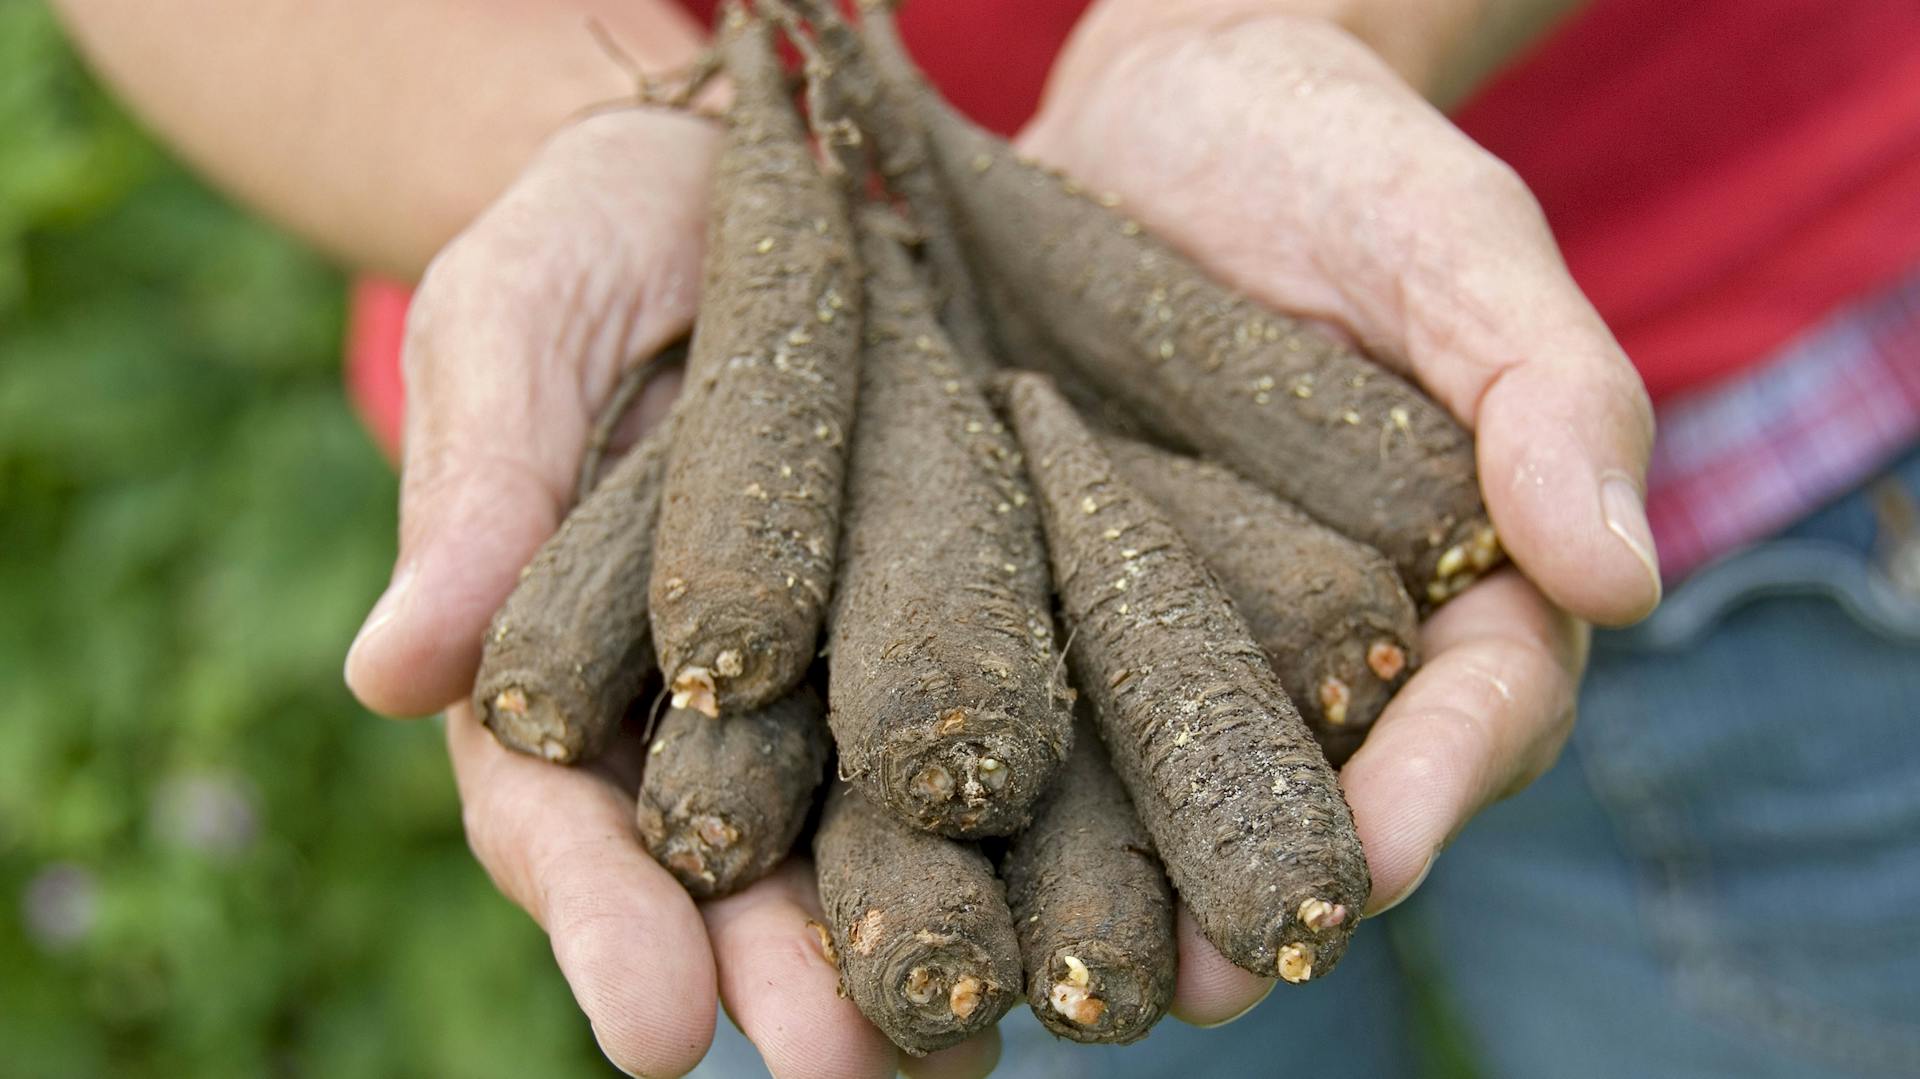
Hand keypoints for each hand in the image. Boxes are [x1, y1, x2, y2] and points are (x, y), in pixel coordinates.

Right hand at [340, 93, 1285, 1074]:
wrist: (763, 189)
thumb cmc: (601, 247)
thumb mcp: (522, 325)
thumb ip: (478, 483)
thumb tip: (388, 673)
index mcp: (567, 676)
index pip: (566, 825)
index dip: (604, 925)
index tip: (653, 1025)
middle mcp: (712, 716)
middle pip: (736, 880)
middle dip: (785, 977)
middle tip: (844, 1066)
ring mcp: (847, 688)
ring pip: (875, 845)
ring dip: (922, 948)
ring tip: (977, 1035)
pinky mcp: (977, 636)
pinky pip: (1007, 740)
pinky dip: (1045, 825)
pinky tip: (1098, 901)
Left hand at [1020, 0, 1644, 1001]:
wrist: (1168, 115)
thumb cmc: (1342, 169)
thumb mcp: (1457, 246)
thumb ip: (1547, 390)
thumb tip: (1621, 576)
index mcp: (1448, 596)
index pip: (1467, 717)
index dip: (1424, 794)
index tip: (1368, 867)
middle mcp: (1300, 654)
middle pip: (1289, 796)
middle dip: (1235, 891)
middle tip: (1183, 980)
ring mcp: (1155, 636)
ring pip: (1138, 784)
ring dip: (1087, 882)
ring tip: (1029, 960)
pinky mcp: (1030, 599)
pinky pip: (1005, 695)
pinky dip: (959, 766)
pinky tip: (896, 831)